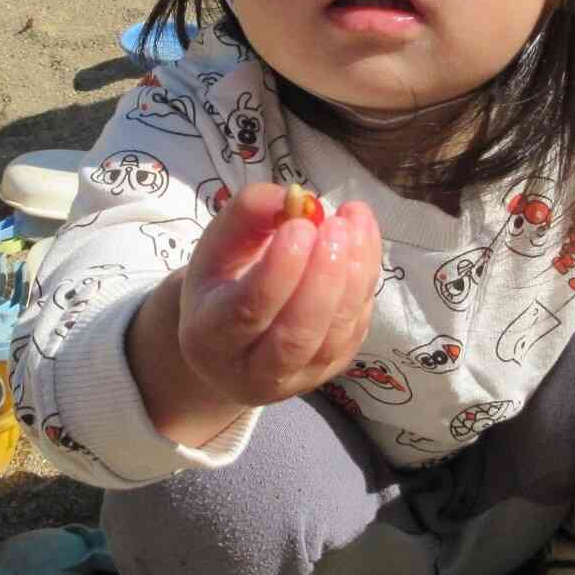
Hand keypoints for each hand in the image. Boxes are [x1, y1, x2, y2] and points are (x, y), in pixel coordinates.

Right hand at [131, 183, 380, 444]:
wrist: (232, 342)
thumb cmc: (222, 284)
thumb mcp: (217, 245)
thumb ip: (247, 215)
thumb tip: (294, 197)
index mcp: (209, 337)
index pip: (248, 311)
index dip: (280, 270)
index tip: (302, 225)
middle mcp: (253, 371)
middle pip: (296, 334)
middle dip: (324, 277)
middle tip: (338, 226)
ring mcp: (298, 378)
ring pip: (335, 335)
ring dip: (354, 276)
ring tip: (356, 224)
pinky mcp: (332, 370)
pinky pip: (355, 329)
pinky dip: (365, 283)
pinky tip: (363, 242)